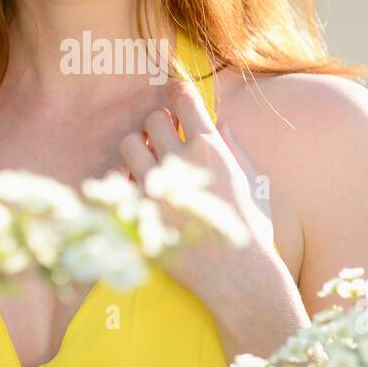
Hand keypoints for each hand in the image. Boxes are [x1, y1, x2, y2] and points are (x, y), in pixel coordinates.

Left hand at [118, 73, 276, 293]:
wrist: (237, 275)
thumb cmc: (250, 230)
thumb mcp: (251, 183)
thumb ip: (233, 148)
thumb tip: (221, 123)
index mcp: (211, 149)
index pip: (185, 101)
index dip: (177, 91)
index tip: (174, 91)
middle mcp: (180, 162)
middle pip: (152, 119)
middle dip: (157, 125)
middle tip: (163, 139)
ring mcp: (155, 186)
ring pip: (129, 144)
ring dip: (137, 149)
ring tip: (147, 162)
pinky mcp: (138, 211)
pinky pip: (115, 180)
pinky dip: (123, 180)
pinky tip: (135, 188)